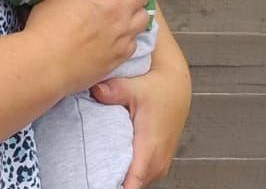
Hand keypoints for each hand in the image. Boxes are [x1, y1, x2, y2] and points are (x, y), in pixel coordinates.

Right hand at [24, 0, 152, 93]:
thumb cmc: (44, 27)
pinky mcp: (123, 54)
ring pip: (145, 14)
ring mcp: (124, 33)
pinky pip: (135, 39)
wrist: (45, 64)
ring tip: (120, 14)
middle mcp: (119, 9)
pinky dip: (127, 36)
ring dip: (134, 10)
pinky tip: (113, 37)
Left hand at [90, 9, 190, 188]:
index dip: (111, 185)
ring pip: (135, 182)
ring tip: (99, 165)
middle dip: (109, 180)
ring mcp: (159, 165)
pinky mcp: (158, 162)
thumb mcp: (135, 87)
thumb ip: (113, 90)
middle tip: (89, 172)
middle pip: (129, 186)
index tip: (95, 181)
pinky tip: (113, 160)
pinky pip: (140, 177)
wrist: (176, 87)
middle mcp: (157, 162)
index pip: (131, 185)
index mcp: (150, 149)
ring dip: (119, 177)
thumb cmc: (158, 89)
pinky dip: (127, 172)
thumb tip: (95, 90)